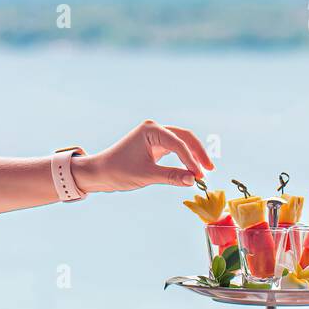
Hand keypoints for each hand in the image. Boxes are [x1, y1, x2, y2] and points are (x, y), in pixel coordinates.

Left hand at [74, 120, 213, 193]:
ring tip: (203, 171)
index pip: (178, 144)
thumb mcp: (146, 175)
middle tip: (209, 170)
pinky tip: (191, 169)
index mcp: (150, 130)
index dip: (191, 160)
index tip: (199, 175)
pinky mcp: (154, 144)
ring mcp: (154, 135)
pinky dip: (183, 158)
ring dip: (192, 155)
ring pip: (181, 142)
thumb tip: (193, 180)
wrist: (99, 172)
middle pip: (184, 137)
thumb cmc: (118, 171)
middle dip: (197, 153)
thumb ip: (171, 176)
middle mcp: (154, 128)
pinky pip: (174, 149)